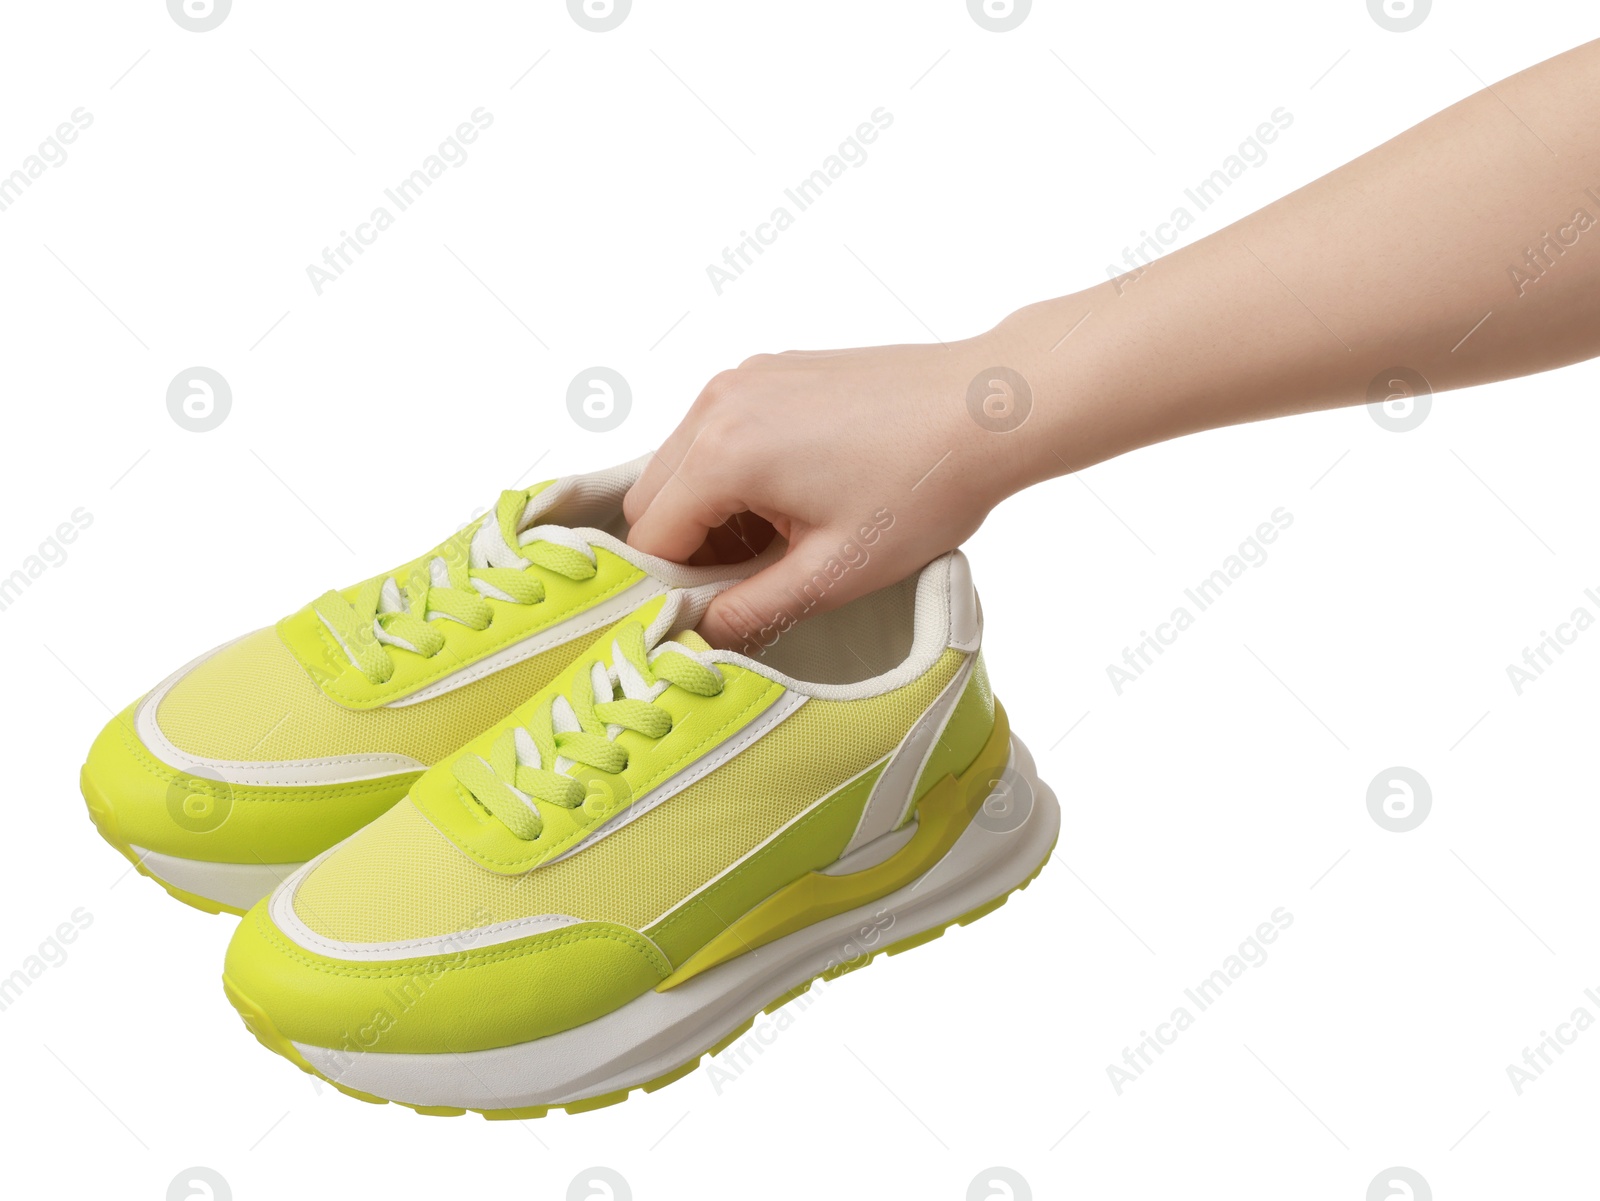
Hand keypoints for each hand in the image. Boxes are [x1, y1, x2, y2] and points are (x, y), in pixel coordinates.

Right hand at [624, 332, 1034, 650]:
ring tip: (777, 542)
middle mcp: (717, 404)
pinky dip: (732, 473)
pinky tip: (792, 500)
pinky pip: (716, 432)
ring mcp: (743, 379)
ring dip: (707, 511)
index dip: (667, 590)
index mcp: (724, 452)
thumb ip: (752, 612)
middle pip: (652, 497)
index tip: (704, 618)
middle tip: (744, 585)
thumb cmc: (923, 487)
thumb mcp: (834, 572)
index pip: (650, 537)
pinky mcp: (769, 371)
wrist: (987, 410)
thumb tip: (698, 638)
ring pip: (681, 464)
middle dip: (683, 549)